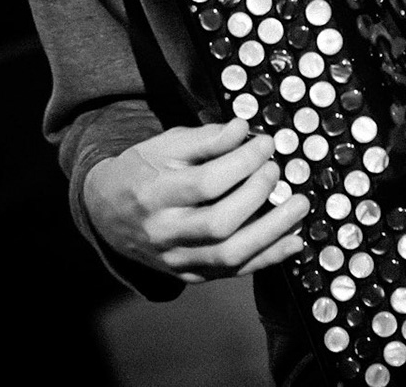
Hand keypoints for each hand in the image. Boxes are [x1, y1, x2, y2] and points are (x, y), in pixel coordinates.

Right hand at [84, 118, 310, 281]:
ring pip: (230, 255)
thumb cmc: (143, 172)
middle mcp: (164, 233)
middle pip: (220, 223)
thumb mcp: (164, 146)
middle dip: (258, 194)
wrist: (106, 213)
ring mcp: (176, 260)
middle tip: (276, 170)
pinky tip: (293, 240)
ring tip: (299, 205)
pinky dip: (268, 258)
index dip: (243, 162)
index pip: (206, 183)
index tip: (265, 144)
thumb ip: (205, 139)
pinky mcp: (190, 275)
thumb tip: (243, 130)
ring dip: (272, 232)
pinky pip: (234, 273)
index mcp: (154, 194)